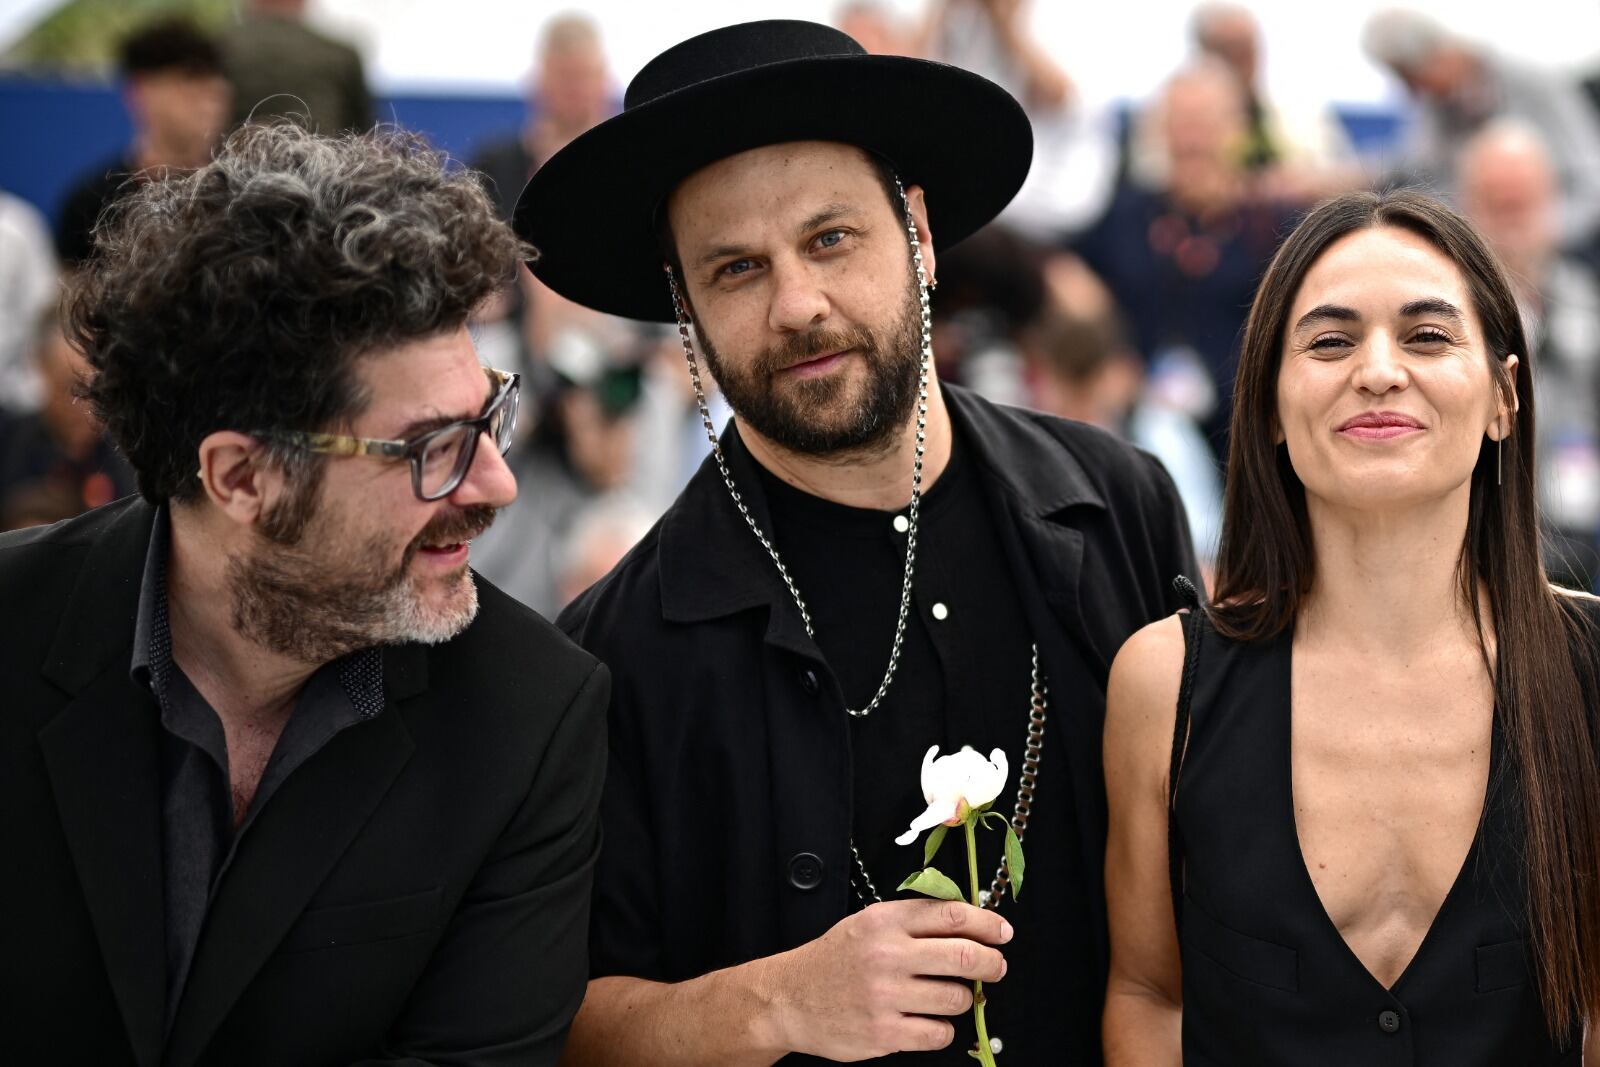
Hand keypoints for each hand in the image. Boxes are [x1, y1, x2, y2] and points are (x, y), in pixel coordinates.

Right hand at [759, 899, 1011, 1061]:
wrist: (788, 999)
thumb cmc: (834, 960)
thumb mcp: (868, 924)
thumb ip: (913, 920)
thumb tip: (972, 922)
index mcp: (885, 921)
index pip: (953, 916)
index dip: (988, 924)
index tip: (1003, 933)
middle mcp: (887, 955)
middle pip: (965, 957)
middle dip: (993, 964)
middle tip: (996, 967)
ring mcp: (886, 997)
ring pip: (957, 999)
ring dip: (963, 999)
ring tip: (948, 997)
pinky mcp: (884, 1033)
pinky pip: (939, 1034)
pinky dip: (942, 1029)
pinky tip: (928, 1021)